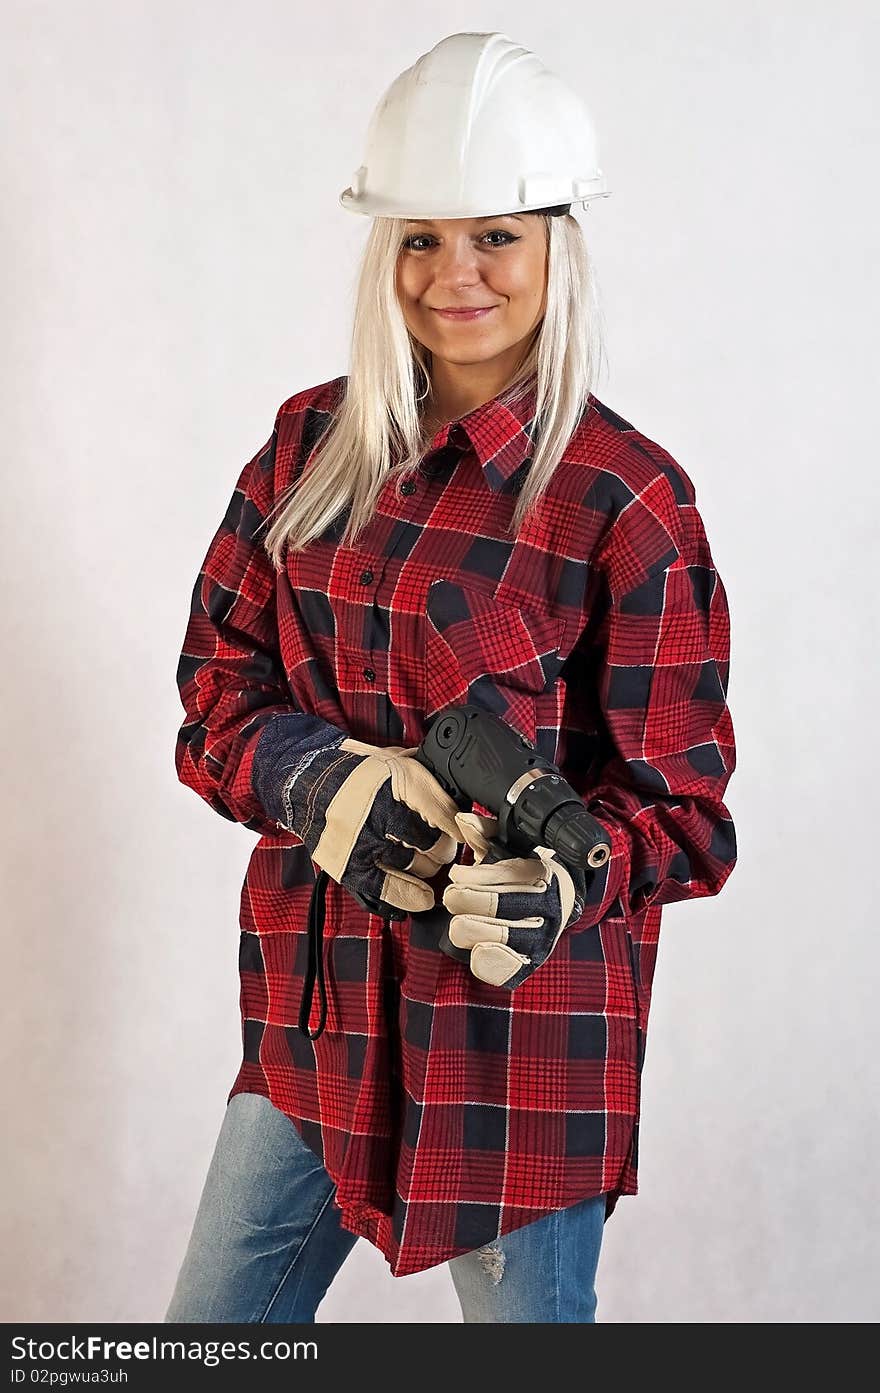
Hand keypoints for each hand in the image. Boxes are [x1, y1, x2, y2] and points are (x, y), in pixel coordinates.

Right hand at [277, 736, 463, 912]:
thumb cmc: (354, 773)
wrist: (305, 783)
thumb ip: (425, 777)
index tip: (463, 833)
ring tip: (422, 859)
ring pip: (419, 867)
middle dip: (443, 848)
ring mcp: (366, 842)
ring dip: (426, 867)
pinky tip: (422, 897)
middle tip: (439, 846)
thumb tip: (459, 799)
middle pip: (436, 845)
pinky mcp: (350, 866)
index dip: (461, 828)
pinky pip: (390, 890)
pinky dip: (411, 896)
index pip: (447, 815)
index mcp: (398, 779)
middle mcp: (383, 811)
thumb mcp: (394, 759)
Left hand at [442, 811, 585, 987]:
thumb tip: (463, 821)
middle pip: (494, 906)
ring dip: (468, 927)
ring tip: (461, 919)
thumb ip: (485, 833)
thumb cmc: (524, 874)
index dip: (472, 875)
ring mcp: (540, 941)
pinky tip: (477, 947)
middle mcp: (547, 910)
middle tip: (454, 894)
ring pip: (491, 938)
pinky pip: (501, 971)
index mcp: (544, 877)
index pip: (503, 876)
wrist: (557, 904)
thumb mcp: (509, 848)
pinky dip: (484, 961)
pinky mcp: (528, 965)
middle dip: (464, 898)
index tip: (459, 874)